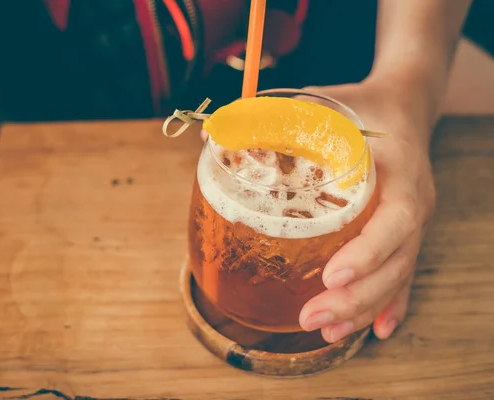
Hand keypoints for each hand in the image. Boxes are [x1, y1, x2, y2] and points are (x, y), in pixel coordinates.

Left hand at [297, 80, 436, 342]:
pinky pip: (402, 275)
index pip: (395, 219)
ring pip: (397, 276)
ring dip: (363, 309)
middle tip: (311, 318)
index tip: (333, 275)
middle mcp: (413, 202)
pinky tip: (375, 331)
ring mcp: (412, 223)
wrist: (402, 109)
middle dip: (356, 297)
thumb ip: (273, 117)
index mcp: (400, 171)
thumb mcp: (321, 102)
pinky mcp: (404, 234)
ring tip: (326, 332)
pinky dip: (388, 304)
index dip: (368, 251)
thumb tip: (210, 137)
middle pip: (396, 261)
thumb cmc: (360, 107)